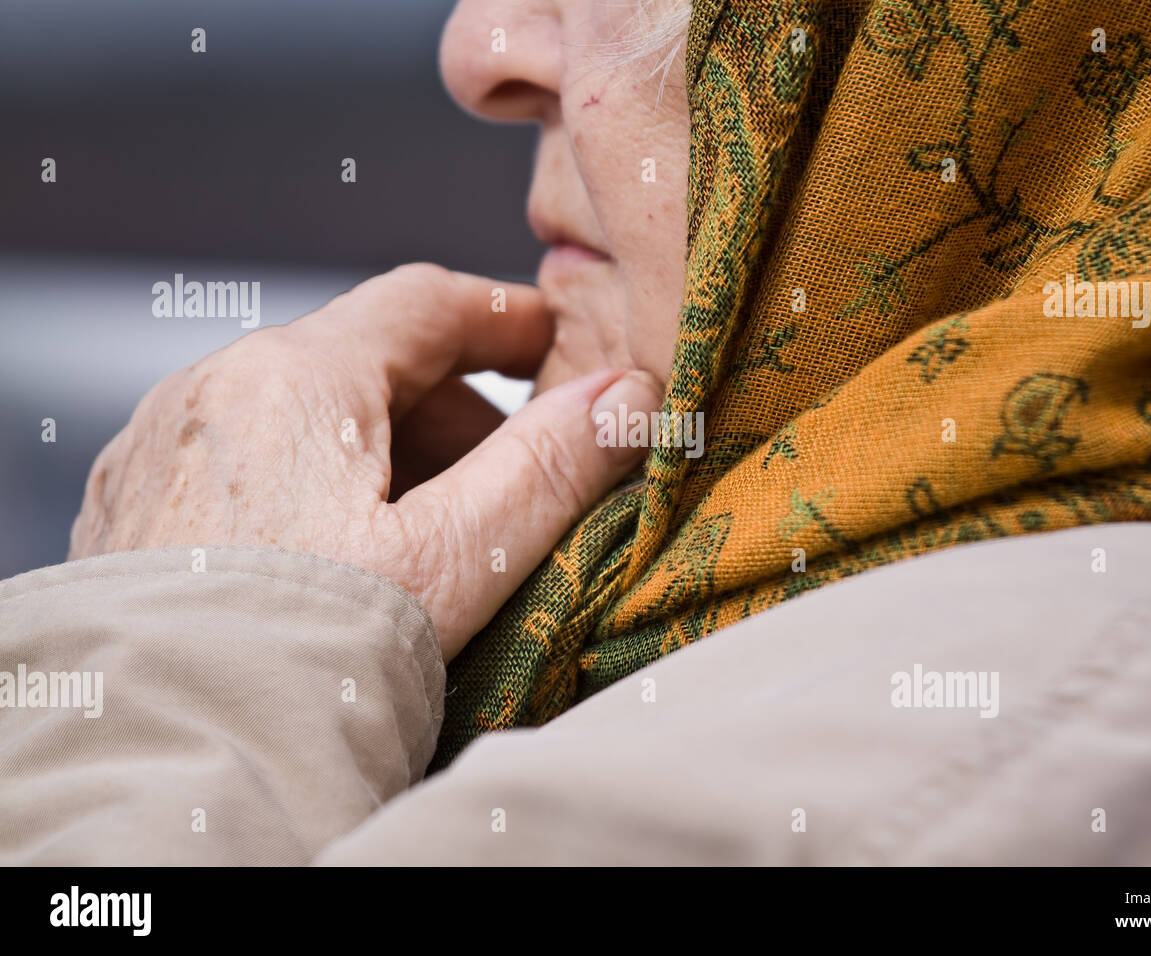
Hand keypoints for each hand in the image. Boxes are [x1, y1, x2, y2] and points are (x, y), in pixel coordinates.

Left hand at [69, 263, 661, 658]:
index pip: (422, 302)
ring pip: (302, 417)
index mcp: (292, 377)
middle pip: (364, 362)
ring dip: (382, 456)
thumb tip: (626, 397)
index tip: (553, 342)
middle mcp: (211, 392)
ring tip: (428, 541)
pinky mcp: (130, 513)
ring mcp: (160, 453)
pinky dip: (312, 488)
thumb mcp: (453, 561)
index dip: (504, 316)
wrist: (161, 756)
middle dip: (452, 413)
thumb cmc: (300, 657)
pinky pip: (246, 465)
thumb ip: (547, 468)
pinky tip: (340, 564)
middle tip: (510, 482)